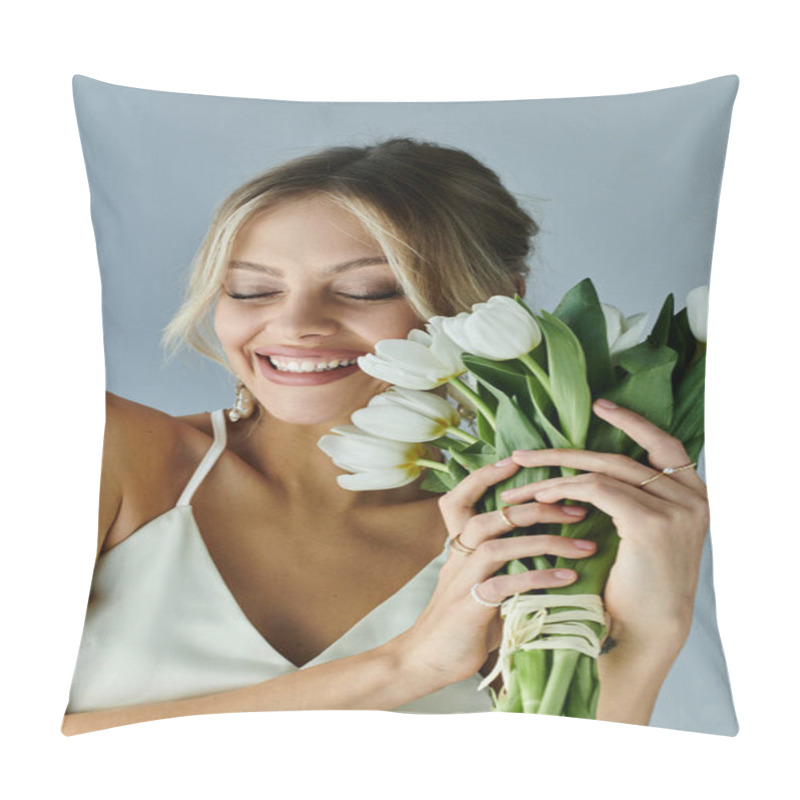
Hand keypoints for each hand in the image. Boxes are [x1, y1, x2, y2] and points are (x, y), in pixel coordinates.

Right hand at [397, 458, 597, 688]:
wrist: (425, 661)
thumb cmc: (460, 623)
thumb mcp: (479, 585)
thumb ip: (502, 565)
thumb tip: (547, 553)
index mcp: (458, 547)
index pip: (459, 498)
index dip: (483, 477)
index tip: (515, 462)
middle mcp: (458, 556)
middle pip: (492, 515)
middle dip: (537, 506)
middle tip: (578, 507)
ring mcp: (462, 580)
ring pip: (499, 544)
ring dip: (546, 541)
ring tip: (585, 546)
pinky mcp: (470, 606)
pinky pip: (506, 584)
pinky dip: (539, 579)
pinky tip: (568, 579)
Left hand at [503, 399, 709, 659]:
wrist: (644, 632)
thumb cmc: (635, 586)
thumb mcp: (640, 532)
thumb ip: (630, 497)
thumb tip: (589, 467)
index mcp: (694, 495)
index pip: (665, 444)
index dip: (632, 421)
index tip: (600, 405)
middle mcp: (692, 497)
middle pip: (621, 457)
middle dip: (565, 453)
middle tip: (524, 454)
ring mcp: (676, 509)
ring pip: (603, 472)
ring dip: (554, 475)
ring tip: (519, 481)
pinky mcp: (652, 523)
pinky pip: (597, 491)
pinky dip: (563, 490)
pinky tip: (539, 498)